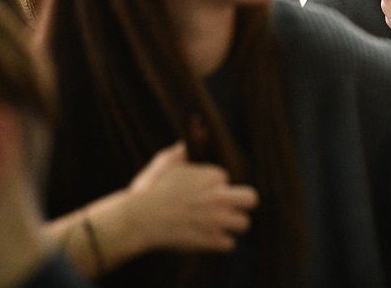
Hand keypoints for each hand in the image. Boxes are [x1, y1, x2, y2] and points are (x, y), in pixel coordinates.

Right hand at [122, 141, 259, 253]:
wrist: (139, 219)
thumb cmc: (149, 190)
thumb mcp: (163, 163)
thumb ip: (179, 153)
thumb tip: (184, 145)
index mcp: (211, 176)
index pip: (227, 178)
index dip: (215, 185)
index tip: (201, 191)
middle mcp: (219, 197)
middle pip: (252, 199)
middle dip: (243, 202)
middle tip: (230, 207)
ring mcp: (217, 220)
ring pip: (245, 223)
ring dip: (233, 225)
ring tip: (219, 225)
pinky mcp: (211, 240)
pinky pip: (230, 244)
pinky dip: (221, 243)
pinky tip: (208, 239)